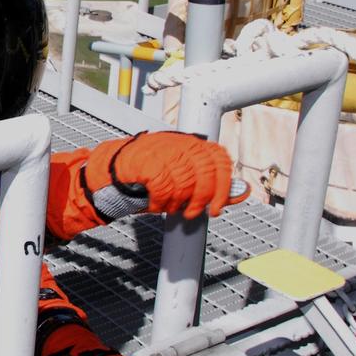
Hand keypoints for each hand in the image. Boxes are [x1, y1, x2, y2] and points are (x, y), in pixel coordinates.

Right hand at [85, 131, 232, 219]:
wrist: (112, 172)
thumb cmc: (150, 177)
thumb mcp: (185, 180)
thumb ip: (214, 186)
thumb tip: (244, 192)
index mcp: (193, 144)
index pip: (220, 159)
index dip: (223, 186)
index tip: (216, 209)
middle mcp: (181, 143)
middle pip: (206, 173)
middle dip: (201, 200)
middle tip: (190, 213)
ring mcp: (164, 149)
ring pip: (185, 182)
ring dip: (177, 203)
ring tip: (169, 208)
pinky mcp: (147, 160)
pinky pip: (164, 186)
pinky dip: (161, 202)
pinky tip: (155, 205)